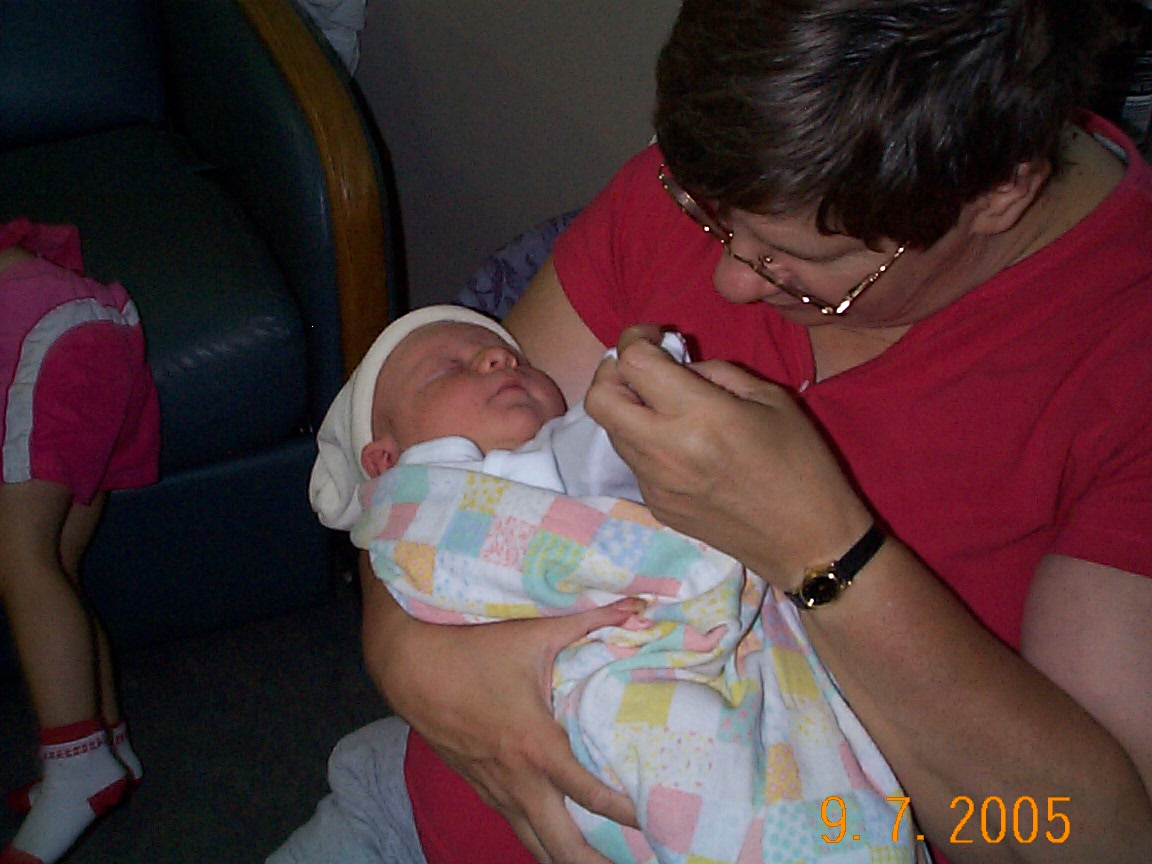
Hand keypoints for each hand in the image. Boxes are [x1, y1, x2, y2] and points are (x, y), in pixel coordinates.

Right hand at [361, 560, 640, 863]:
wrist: (408, 666)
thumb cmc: (471, 648)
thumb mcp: (534, 632)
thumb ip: (591, 620)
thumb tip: (639, 604)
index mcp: (535, 745)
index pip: (590, 794)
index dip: (628, 813)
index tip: (659, 821)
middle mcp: (517, 779)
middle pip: (561, 846)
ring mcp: (495, 789)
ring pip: (535, 845)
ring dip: (568, 858)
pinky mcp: (481, 788)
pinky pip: (516, 826)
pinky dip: (542, 841)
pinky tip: (562, 845)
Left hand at [584, 326, 873, 582]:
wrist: (807, 543)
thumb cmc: (802, 464)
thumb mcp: (771, 398)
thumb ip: (716, 373)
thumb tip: (679, 366)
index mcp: (698, 414)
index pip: (632, 363)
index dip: (634, 338)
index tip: (654, 336)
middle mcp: (664, 449)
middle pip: (599, 398)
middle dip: (612, 371)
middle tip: (643, 368)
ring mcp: (654, 482)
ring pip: (611, 430)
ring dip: (627, 407)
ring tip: (663, 404)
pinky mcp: (656, 505)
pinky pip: (633, 460)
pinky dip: (644, 439)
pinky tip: (678, 443)